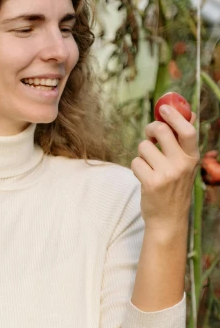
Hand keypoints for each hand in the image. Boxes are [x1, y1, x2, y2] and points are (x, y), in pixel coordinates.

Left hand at [131, 105, 199, 231]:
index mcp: (192, 158)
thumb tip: (183, 115)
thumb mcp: (185, 166)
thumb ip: (182, 143)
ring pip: (144, 146)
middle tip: (149, 135)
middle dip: (150, 129)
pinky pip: (135, 161)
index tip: (163, 108)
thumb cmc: (174, 188)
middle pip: (161, 131)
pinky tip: (144, 177)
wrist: (168, 219)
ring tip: (150, 166)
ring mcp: (166, 174)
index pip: (188, 130)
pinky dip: (136, 167)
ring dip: (142, 154)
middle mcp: (182, 164)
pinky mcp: (151, 182)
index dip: (174, 116)